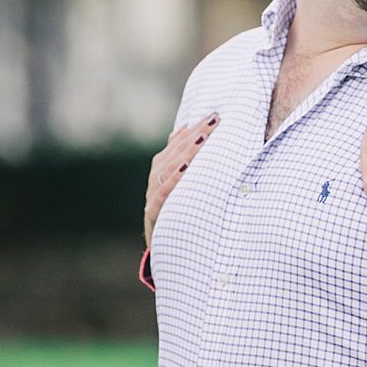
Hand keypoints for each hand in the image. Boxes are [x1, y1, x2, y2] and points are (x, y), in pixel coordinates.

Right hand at [143, 113, 218, 244]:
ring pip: (167, 168)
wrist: (163, 251)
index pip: (177, 143)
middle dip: (195, 134)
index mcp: (162, 170)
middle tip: (214, 120)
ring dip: (185, 151)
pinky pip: (162, 194)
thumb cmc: (176, 213)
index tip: (214, 115)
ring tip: (202, 137)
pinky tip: (186, 167)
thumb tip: (185, 128)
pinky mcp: (153, 214)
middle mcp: (155, 179)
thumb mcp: (180, 186)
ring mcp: (152, 196)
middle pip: (174, 152)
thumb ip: (181, 159)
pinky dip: (173, 179)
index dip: (194, 128)